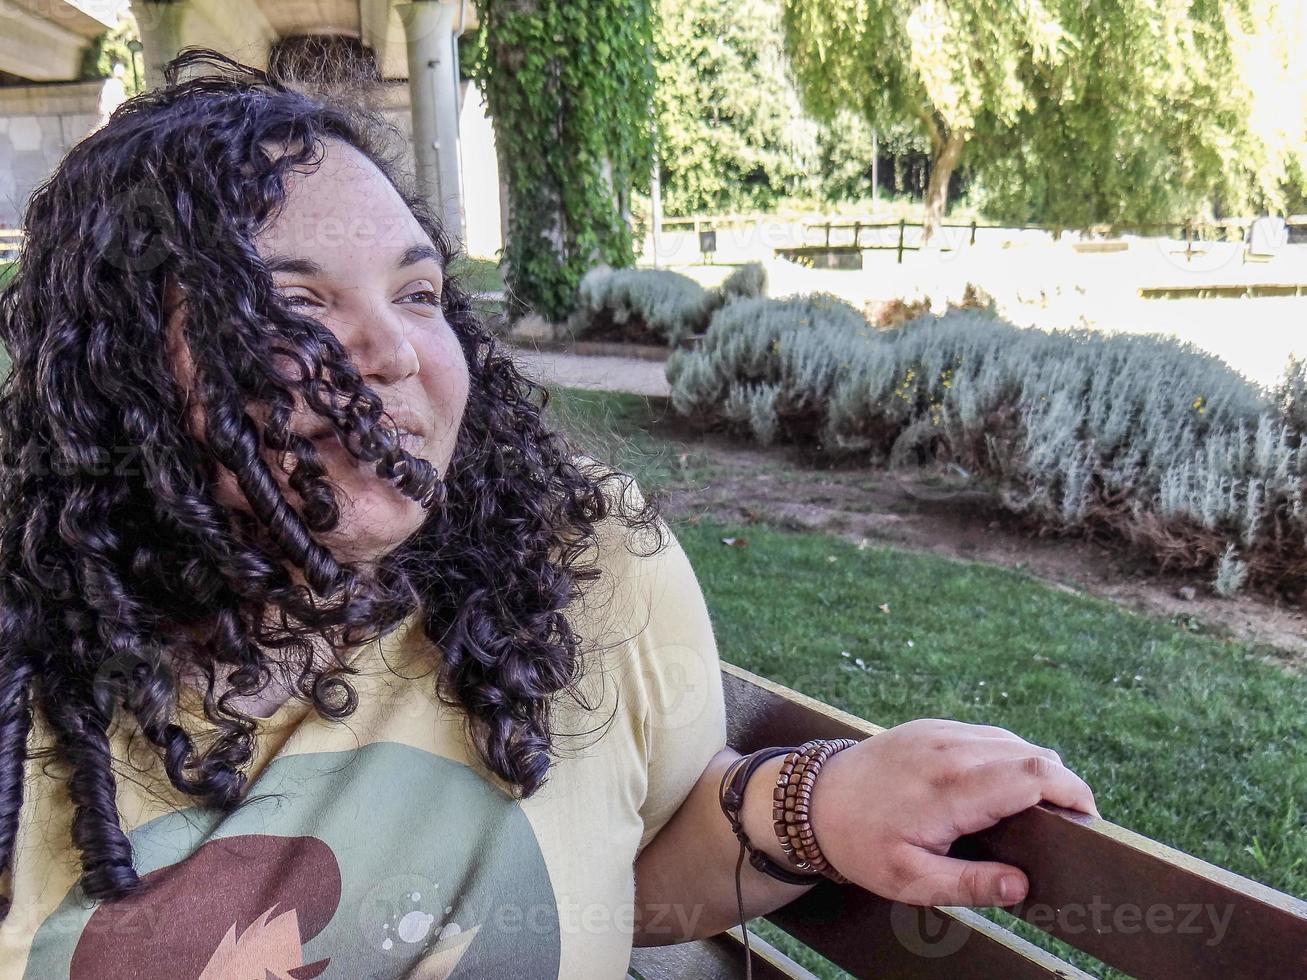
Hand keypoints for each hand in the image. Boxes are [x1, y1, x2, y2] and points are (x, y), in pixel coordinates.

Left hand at [807, 718, 1098, 906]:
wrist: (810, 800)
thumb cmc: (859, 844)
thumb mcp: (911, 880)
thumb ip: (970, 884)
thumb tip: (1021, 886)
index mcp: (952, 788)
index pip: (1034, 775)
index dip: (1073, 793)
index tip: (1088, 820)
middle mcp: (950, 749)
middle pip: (1033, 754)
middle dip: (1062, 785)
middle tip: (1068, 823)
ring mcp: (939, 731)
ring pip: (1012, 740)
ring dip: (1035, 769)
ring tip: (1039, 809)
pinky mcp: (930, 726)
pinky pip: (985, 734)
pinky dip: (1007, 756)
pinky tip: (1002, 787)